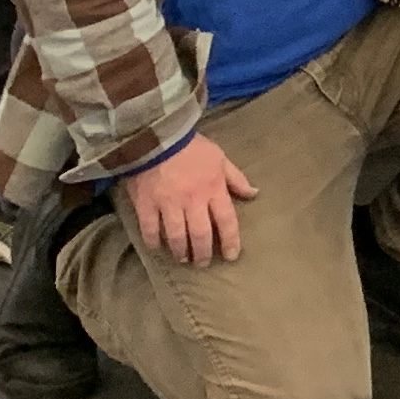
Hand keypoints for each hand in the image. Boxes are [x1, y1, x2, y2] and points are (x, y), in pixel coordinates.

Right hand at [118, 138, 259, 264]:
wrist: (157, 135)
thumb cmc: (192, 147)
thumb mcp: (220, 158)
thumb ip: (236, 178)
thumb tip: (254, 194)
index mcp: (213, 188)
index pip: (227, 220)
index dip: (231, 241)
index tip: (232, 256)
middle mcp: (192, 200)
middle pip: (201, 234)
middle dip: (204, 252)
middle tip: (203, 263)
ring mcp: (167, 203)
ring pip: (176, 236)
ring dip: (181, 251)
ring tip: (184, 259)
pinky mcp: (145, 204)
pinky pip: (150, 229)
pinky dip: (154, 242)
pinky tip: (158, 248)